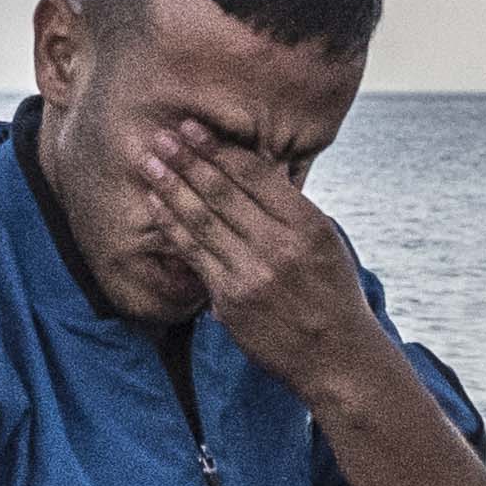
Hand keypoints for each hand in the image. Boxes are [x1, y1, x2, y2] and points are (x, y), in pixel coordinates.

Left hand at [132, 123, 387, 395]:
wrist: (336, 357)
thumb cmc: (332, 293)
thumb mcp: (325, 241)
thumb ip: (290, 210)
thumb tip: (250, 173)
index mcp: (307, 224)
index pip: (255, 176)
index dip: (219, 149)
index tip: (193, 128)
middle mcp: (279, 246)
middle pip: (223, 193)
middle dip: (188, 160)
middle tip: (162, 135)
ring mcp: (252, 274)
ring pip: (202, 221)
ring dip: (171, 188)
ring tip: (150, 163)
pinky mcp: (231, 300)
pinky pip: (194, 255)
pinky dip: (172, 227)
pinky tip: (156, 206)